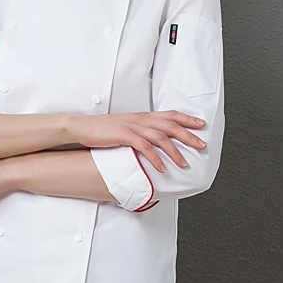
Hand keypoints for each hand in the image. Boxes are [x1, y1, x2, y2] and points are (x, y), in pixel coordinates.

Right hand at [64, 111, 205, 172]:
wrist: (81, 126)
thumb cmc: (100, 129)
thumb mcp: (124, 126)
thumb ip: (138, 130)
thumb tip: (151, 141)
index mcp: (141, 116)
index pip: (169, 114)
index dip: (187, 118)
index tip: (201, 124)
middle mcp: (140, 119)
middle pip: (170, 125)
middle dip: (189, 135)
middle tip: (202, 145)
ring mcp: (132, 127)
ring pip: (161, 137)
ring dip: (174, 152)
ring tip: (184, 164)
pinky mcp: (123, 135)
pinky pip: (144, 147)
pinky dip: (155, 158)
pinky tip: (161, 168)